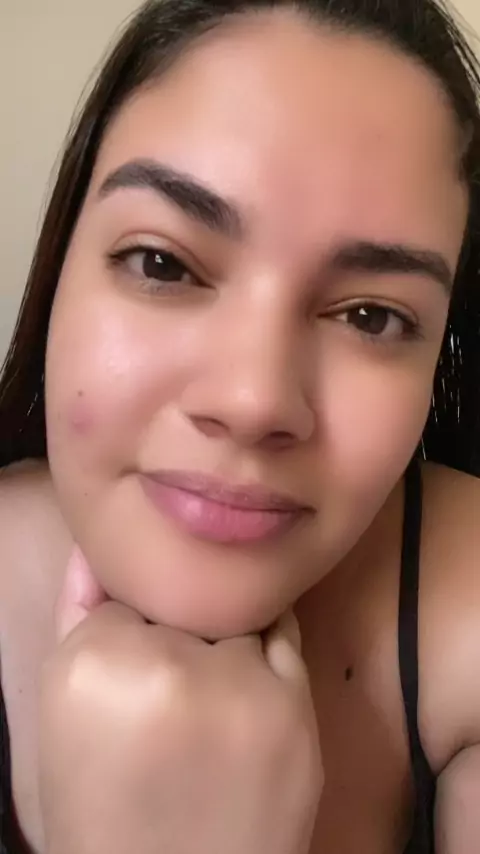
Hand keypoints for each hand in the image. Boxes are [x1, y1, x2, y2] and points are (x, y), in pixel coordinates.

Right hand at [38, 548, 322, 853]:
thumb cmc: (105, 803)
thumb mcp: (64, 708)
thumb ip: (78, 616)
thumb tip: (101, 546)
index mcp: (96, 668)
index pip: (123, 594)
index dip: (125, 635)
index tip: (125, 684)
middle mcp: (174, 668)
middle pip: (182, 599)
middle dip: (174, 634)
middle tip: (167, 701)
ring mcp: (246, 688)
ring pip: (234, 611)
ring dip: (222, 641)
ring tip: (205, 709)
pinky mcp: (300, 710)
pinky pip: (282, 635)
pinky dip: (265, 652)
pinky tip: (242, 698)